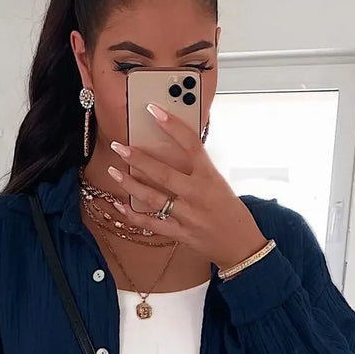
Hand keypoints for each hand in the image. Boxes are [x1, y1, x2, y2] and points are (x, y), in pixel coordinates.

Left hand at [106, 103, 269, 269]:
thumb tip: (169, 147)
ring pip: (153, 199)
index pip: (191, 144)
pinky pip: (152, 224)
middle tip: (119, 147)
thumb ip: (196, 168)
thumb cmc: (228, 208)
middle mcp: (199, 195)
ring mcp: (189, 216)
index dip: (172, 126)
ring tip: (114, 172)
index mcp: (210, 177)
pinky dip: (133, 215)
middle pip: (164, 174)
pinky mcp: (180, 234)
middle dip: (138, 159)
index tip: (154, 110)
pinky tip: (119, 205)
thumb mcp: (218, 182)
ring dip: (130, 184)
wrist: (241, 242)